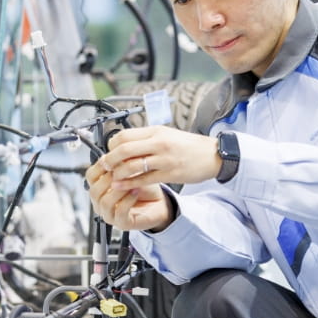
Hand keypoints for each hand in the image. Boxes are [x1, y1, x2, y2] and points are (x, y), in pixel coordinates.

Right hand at [85, 156, 172, 231]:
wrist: (159, 202)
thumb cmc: (144, 187)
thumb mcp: (131, 171)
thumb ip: (121, 165)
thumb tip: (114, 154)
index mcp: (100, 188)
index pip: (90, 177)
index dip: (99, 166)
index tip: (110, 158)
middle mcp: (101, 202)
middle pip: (94, 191)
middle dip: (108, 179)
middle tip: (121, 171)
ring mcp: (109, 214)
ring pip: (105, 202)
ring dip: (118, 190)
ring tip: (129, 182)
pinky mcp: (122, 223)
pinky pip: (119, 212)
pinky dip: (127, 200)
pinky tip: (135, 191)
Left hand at [101, 125, 220, 188]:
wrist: (213, 155)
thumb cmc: (189, 145)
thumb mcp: (167, 134)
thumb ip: (147, 138)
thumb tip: (125, 143)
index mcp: (156, 131)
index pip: (125, 135)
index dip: (111, 144)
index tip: (108, 151)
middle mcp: (159, 143)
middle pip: (124, 149)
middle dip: (109, 159)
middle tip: (104, 166)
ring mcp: (164, 159)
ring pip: (132, 166)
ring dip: (118, 173)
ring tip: (112, 178)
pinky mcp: (170, 174)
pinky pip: (144, 180)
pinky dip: (129, 184)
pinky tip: (122, 186)